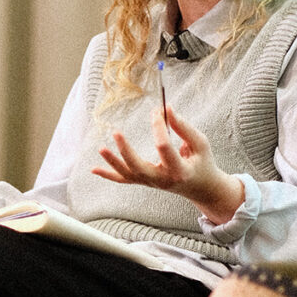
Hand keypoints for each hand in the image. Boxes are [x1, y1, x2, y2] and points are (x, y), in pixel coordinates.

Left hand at [91, 105, 243, 224]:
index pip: (164, 148)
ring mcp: (151, 183)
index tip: (157, 111)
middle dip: (125, 151)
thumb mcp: (200, 144)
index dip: (159, 128)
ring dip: (112, 162)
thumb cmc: (202, 163)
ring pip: (128, 175)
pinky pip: (124, 179)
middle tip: (116, 132)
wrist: (201, 189)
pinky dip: (108, 174)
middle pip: (139, 168)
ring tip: (101, 148)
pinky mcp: (144, 182)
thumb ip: (183, 127)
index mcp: (180, 171)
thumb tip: (165, 108)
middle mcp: (162, 180)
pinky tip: (93, 168)